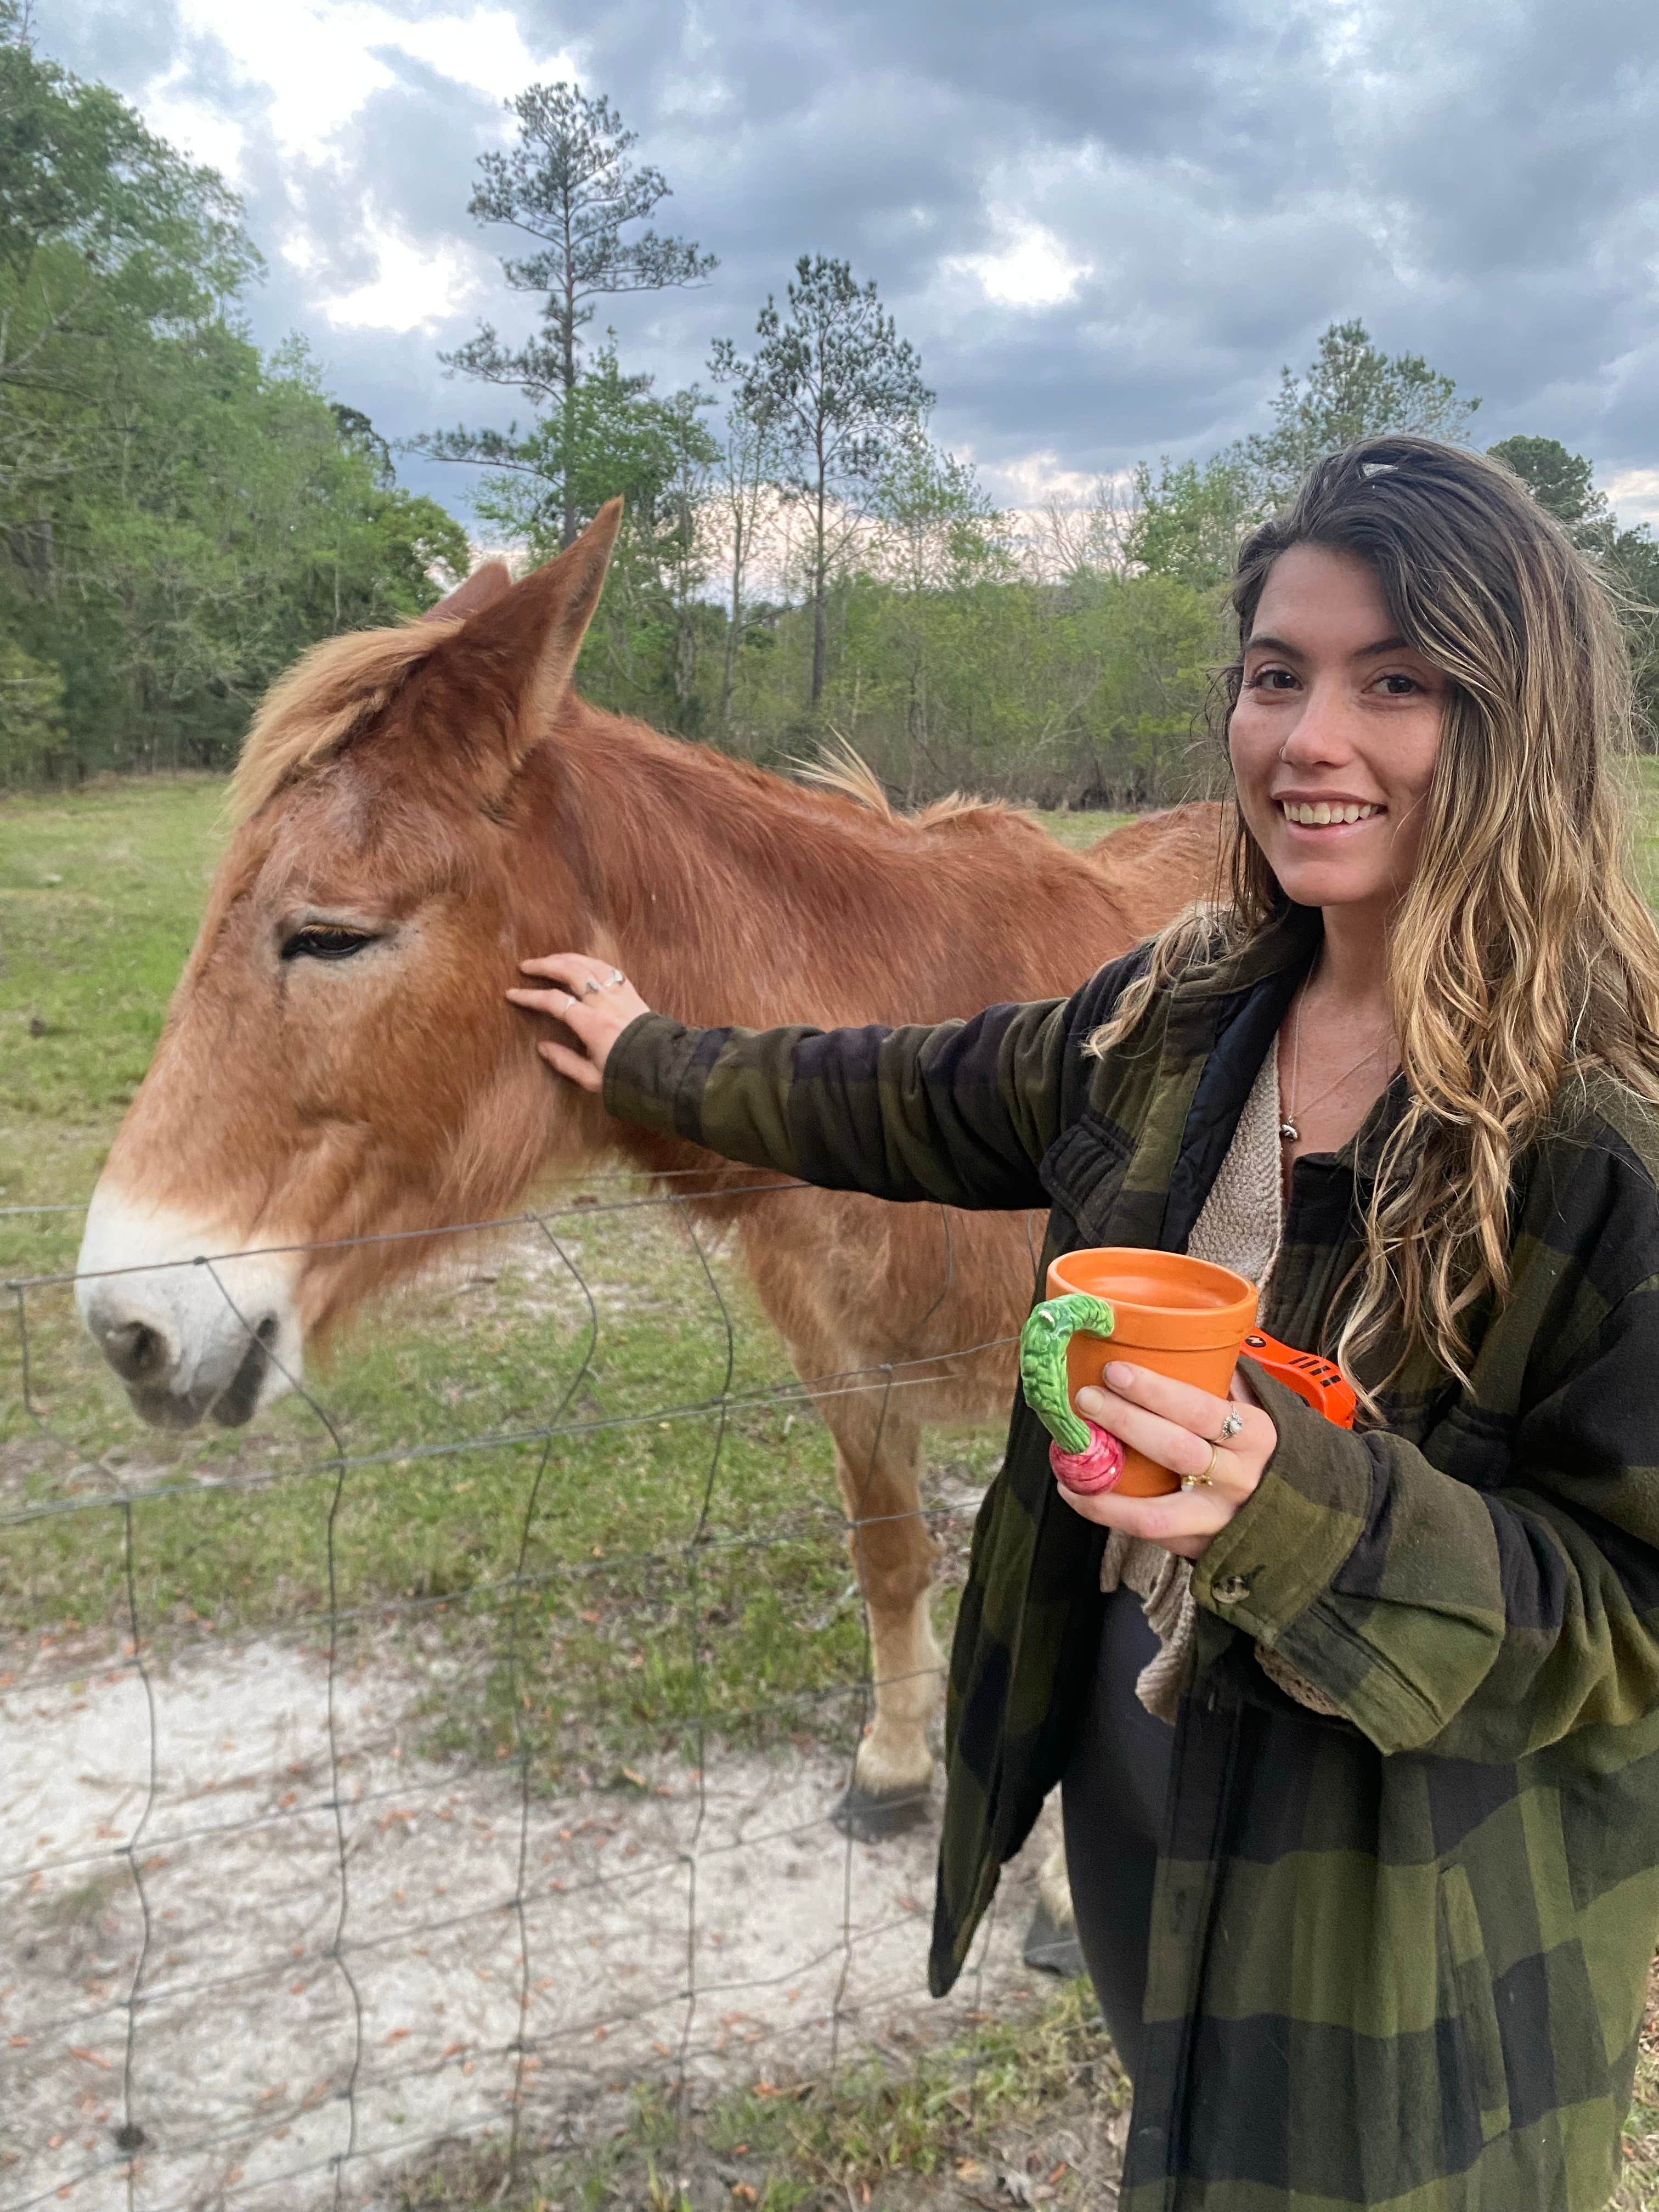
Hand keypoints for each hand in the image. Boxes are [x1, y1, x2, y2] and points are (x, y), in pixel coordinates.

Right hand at [506, 954, 651, 1092]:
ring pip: (590, 964)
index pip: (554, 1001)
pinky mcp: (632, 992)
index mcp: (592, 1024)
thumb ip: (564, 1062)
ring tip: (549, 960)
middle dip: (545, 965)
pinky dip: (590, 962)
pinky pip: (609, 968)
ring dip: (567, 958)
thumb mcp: (592, 1078)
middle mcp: (605, 1003)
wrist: (664, 1068)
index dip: (530, 997)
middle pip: (571, 971)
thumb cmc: (628, 1075)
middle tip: (526, 966)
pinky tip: (581, 963)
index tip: (512, 994)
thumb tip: (542, 1047)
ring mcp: (620, 994)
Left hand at [1056, 1362, 1277, 1559]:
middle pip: (1175, 1450)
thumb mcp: (1254, 1410)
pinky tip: (1077, 1490)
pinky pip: (1146, 1531)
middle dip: (1125, 1421)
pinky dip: (1106, 1510)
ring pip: (1155, 1510)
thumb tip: (1169, 1339)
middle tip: (1086, 1398)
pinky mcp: (1197, 1546)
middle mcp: (1239, 1479)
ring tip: (1067, 1458)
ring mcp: (1218, 1518)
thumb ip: (1222, 1382)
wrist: (1290, 1513)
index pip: (1200, 1410)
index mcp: (1256, 1436)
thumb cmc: (1258, 1449)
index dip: (1154, 1391)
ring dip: (1104, 1484)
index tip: (1115, 1371)